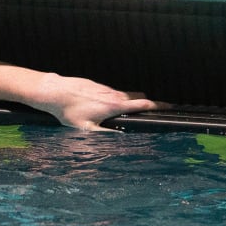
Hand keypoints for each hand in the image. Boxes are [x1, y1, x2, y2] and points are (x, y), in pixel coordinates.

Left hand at [42, 76, 161, 130]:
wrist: (55, 91)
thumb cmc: (69, 110)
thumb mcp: (86, 129)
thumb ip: (105, 135)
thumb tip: (122, 140)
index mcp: (114, 105)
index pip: (142, 104)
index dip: (158, 106)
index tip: (170, 107)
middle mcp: (113, 94)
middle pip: (137, 98)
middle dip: (147, 104)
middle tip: (155, 111)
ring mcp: (105, 88)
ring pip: (124, 95)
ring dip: (130, 102)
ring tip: (131, 112)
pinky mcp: (97, 85)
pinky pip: (112, 93)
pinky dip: (116, 99)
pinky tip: (107, 107)